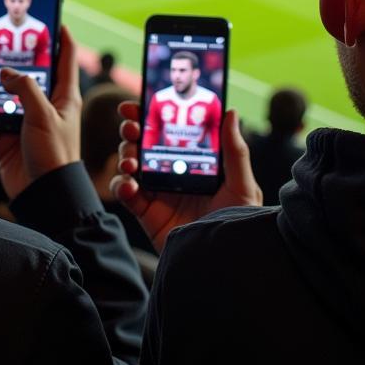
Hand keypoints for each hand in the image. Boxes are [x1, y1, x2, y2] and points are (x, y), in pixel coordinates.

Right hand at [0, 25, 81, 199]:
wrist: (45, 197)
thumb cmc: (55, 155)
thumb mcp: (43, 115)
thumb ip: (24, 88)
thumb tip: (4, 72)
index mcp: (61, 96)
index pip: (64, 57)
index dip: (59, 35)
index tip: (49, 18)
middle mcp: (42, 107)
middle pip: (18, 77)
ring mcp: (22, 125)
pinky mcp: (6, 143)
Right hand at [110, 102, 261, 253]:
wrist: (221, 264)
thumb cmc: (238, 223)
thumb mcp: (242, 186)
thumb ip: (235, 151)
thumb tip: (230, 112)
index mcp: (194, 161)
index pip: (171, 131)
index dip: (153, 114)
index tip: (141, 100)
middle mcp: (172, 172)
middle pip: (144, 142)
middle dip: (132, 130)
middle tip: (130, 125)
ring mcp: (157, 191)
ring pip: (130, 162)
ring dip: (124, 155)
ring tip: (130, 161)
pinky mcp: (145, 211)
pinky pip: (125, 191)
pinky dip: (122, 185)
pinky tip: (130, 185)